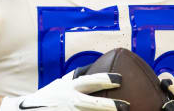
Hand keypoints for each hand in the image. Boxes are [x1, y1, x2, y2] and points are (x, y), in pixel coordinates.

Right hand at [0, 69, 128, 110]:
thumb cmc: (47, 96)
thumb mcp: (59, 84)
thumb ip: (73, 77)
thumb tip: (89, 68)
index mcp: (70, 88)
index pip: (90, 81)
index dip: (106, 79)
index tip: (120, 79)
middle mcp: (71, 100)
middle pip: (93, 102)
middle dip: (110, 105)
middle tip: (126, 105)